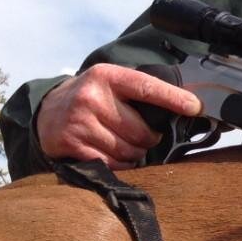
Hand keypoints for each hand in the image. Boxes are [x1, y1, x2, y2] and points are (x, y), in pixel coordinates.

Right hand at [36, 63, 202, 168]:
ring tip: (127, 143)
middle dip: (150, 138)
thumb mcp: (111, 82)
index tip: (196, 107)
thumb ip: (141, 91)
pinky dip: (119, 164)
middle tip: (145, 136)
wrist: (45, 111)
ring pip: (129, 151)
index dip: (174, 98)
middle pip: (142, 131)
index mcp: (107, 76)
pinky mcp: (71, 144)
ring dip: (136, 153)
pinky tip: (112, 153)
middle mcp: (91, 97)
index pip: (147, 87)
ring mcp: (79, 122)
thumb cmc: (91, 97)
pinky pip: (112, 163)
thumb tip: (186, 106)